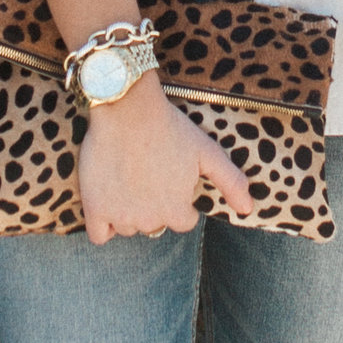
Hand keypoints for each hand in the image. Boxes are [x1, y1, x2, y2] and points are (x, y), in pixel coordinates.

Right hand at [77, 83, 255, 242]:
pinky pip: (99, 235)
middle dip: (153, 204)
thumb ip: (231, 183)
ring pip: (128, 227)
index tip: (170, 177)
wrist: (126, 108)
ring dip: (128, 211)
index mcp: (177, 211)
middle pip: (154, 224)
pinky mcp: (95, 209)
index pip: (183, 221)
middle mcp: (150, 220)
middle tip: (148, 172)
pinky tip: (108, 199)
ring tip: (129, 176)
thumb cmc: (169, 128)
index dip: (178, 199)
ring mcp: (121, 216)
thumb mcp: (207, 152)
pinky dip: (103, 223)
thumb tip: (248, 210)